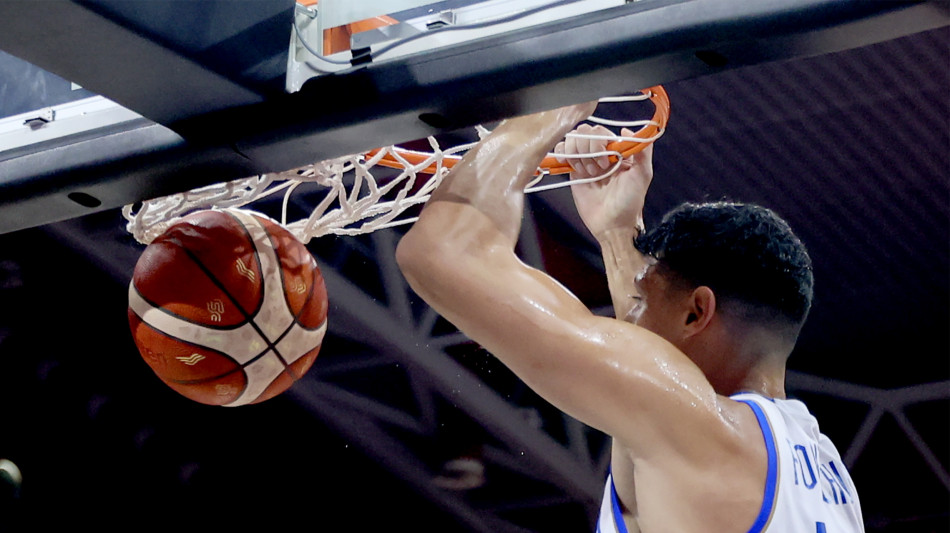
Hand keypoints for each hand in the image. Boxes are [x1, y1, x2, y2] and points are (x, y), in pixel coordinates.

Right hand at [554, 124, 653, 239]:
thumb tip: (626, 130)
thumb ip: (642, 150)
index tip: (605, 162)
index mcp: (616, 150)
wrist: (612, 224)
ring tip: (585, 173)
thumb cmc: (630, 201)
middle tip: (596, 171)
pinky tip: (567, 164)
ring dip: (576, 154)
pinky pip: (562, 151)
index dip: (599, 143)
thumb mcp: (642, 175)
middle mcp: (600, 152)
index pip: (601, 132)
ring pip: (571, 139)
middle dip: (587, 149)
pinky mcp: (572, 171)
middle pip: (584, 132)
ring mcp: (585, 160)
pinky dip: (561, 153)